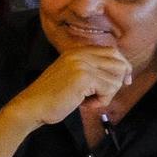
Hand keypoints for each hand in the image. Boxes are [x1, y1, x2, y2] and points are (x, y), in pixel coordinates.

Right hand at [10, 46, 132, 126]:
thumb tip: (123, 72)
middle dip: (118, 82)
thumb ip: (91, 69)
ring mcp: (82, 63)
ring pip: (116, 79)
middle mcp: (80, 53)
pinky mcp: (84, 77)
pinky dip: (101, 101)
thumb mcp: (72, 75)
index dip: (123, 66)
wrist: (32, 106)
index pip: (113, 51)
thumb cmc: (52, 96)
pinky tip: (85, 104)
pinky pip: (109, 89)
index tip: (124, 81)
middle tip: (104, 95)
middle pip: (119, 63)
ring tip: (89, 100)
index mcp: (77, 51)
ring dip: (107, 95)